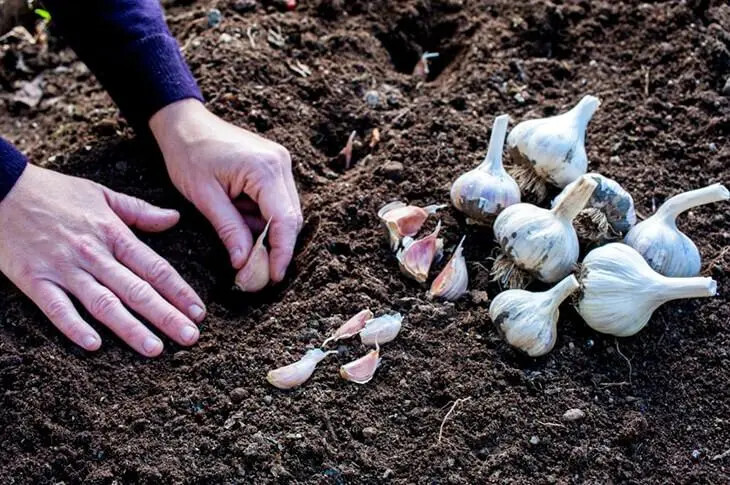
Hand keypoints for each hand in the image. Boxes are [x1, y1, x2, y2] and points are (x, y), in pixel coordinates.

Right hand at [0, 165, 205, 355]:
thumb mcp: (102, 194)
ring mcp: (64, 268)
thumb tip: (174, 218)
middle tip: (190, 338)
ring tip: (155, 349)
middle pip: (136, 290)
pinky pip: (56, 308)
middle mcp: (93, 254)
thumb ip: (140, 211)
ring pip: (103, 303)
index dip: (179, 291)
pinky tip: (94, 346)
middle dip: (166, 316)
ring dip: (130, 328)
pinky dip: (74, 326)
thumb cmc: (55, 192)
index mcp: (113, 234)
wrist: (1, 187)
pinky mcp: (34, 279)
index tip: (199, 311)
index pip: (155, 268)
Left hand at [150, 99, 302, 286]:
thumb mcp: (204, 197)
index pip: (285, 220)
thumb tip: (244, 263)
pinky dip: (262, 219)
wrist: (183, 122)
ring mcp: (280, 164)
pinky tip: (241, 221)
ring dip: (266, 233)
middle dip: (275, 248)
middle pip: (291, 218)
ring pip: (285, 212)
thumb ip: (229, 230)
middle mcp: (280, 164)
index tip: (272, 277)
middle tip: (255, 273)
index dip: (282, 252)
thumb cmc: (188, 154)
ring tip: (240, 242)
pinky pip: (276, 202)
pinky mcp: (274, 167)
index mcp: (265, 169)